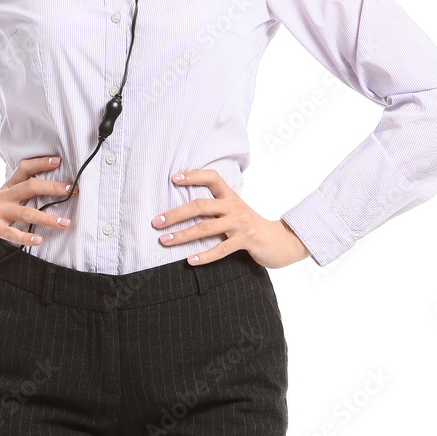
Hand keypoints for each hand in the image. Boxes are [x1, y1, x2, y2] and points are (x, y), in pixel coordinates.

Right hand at [0, 155, 78, 260]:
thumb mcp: (1, 203)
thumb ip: (19, 197)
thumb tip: (45, 192)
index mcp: (6, 189)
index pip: (24, 169)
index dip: (41, 163)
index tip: (58, 161)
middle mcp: (2, 197)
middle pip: (30, 186)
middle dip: (53, 187)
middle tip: (72, 190)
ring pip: (26, 212)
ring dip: (48, 218)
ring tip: (65, 223)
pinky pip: (11, 233)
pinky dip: (26, 237)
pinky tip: (39, 240)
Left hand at [151, 168, 313, 269]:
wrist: (280, 241)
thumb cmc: (251, 227)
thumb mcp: (235, 212)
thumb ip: (217, 208)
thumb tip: (185, 210)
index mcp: (231, 196)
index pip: (212, 178)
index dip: (193, 176)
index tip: (173, 178)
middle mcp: (234, 207)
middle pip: (200, 205)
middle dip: (175, 214)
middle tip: (156, 222)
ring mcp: (240, 223)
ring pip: (206, 227)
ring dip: (182, 235)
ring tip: (164, 241)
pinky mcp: (246, 240)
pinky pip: (221, 249)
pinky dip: (205, 256)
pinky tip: (190, 260)